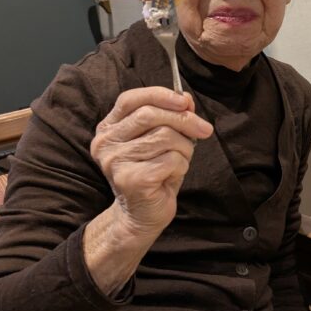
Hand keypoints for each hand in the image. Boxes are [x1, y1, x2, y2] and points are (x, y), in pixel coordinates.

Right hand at [90, 87, 212, 236]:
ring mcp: (115, 161)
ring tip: (180, 160)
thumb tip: (186, 98)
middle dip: (184, 120)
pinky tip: (172, 175)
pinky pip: (170, 159)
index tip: (185, 101)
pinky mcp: (131, 179)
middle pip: (150, 115)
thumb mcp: (163, 139)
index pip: (130, 99)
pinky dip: (181, 165)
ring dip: (184, 147)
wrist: (142, 215)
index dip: (160, 95)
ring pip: (164, 136)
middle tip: (205, 129)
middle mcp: (105, 142)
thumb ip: (171, 117)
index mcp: (109, 128)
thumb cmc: (154, 173)